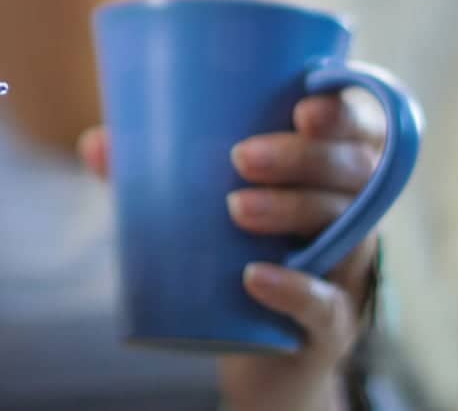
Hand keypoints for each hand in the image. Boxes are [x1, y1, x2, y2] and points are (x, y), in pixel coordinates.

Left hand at [79, 94, 383, 410]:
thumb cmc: (233, 256)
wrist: (254, 350)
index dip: (345, 113)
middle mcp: (355, 217)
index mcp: (333, 175)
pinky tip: (256, 278)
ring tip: (236, 208)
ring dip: (292, 211)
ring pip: (348, 231)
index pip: (361, 130)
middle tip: (241, 157)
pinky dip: (295, 290)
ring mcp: (349, 272)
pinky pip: (327, 307)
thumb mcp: (201, 212)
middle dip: (303, 158)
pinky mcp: (331, 326)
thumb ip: (155, 176)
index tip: (303, 107)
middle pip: (356, 173)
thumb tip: (96, 143)